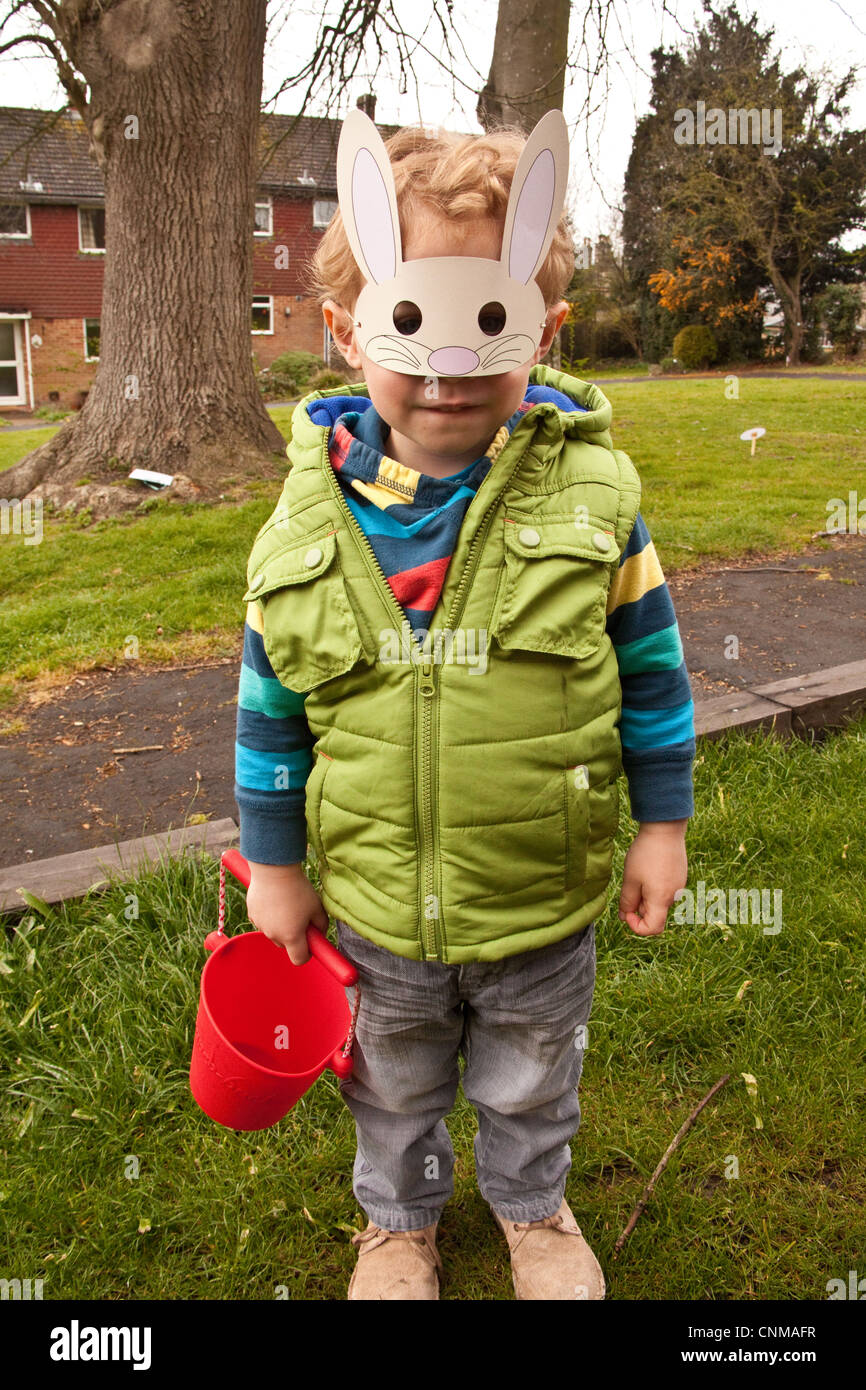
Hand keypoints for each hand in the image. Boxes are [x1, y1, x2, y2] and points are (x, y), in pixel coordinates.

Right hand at [245, 862, 328, 964]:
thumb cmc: (298, 889)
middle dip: (294, 937)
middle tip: (301, 918)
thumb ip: (321, 925)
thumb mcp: (317, 907)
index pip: (299, 960)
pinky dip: (269, 916)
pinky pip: (263, 922)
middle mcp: (274, 935)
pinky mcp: (252, 915)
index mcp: (292, 937)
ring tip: (287, 905)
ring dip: (281, 926)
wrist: (274, 870)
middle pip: (286, 946)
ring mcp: (260, 926)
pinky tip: (275, 900)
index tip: (311, 942)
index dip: (307, 954)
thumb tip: (319, 933)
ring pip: (274, 933)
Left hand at [618, 821, 687, 936]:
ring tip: (638, 873)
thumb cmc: (645, 854)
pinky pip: (665, 889)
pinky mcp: (680, 875)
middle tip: (628, 887)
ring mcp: (679, 885)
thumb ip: (627, 901)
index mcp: (661, 900)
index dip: (636, 926)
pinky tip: (648, 867)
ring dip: (646, 895)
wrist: (665, 829)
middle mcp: (674, 896)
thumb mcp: (630, 879)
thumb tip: (624, 917)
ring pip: (659, 901)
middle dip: (638, 908)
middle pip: (655, 914)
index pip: (653, 929)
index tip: (626, 911)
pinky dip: (654, 886)